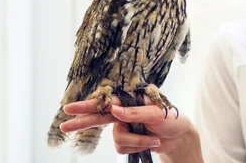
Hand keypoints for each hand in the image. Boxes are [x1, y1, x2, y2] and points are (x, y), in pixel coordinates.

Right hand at [61, 97, 202, 162]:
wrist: (180, 136)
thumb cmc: (171, 118)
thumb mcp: (156, 112)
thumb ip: (134, 112)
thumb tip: (114, 109)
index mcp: (131, 98)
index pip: (106, 100)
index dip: (87, 104)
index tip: (69, 108)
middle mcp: (125, 110)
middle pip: (99, 117)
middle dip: (83, 122)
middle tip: (64, 127)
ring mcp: (125, 125)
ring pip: (118, 139)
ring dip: (137, 141)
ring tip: (154, 138)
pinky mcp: (128, 139)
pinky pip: (124, 147)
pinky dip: (139, 146)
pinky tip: (152, 142)